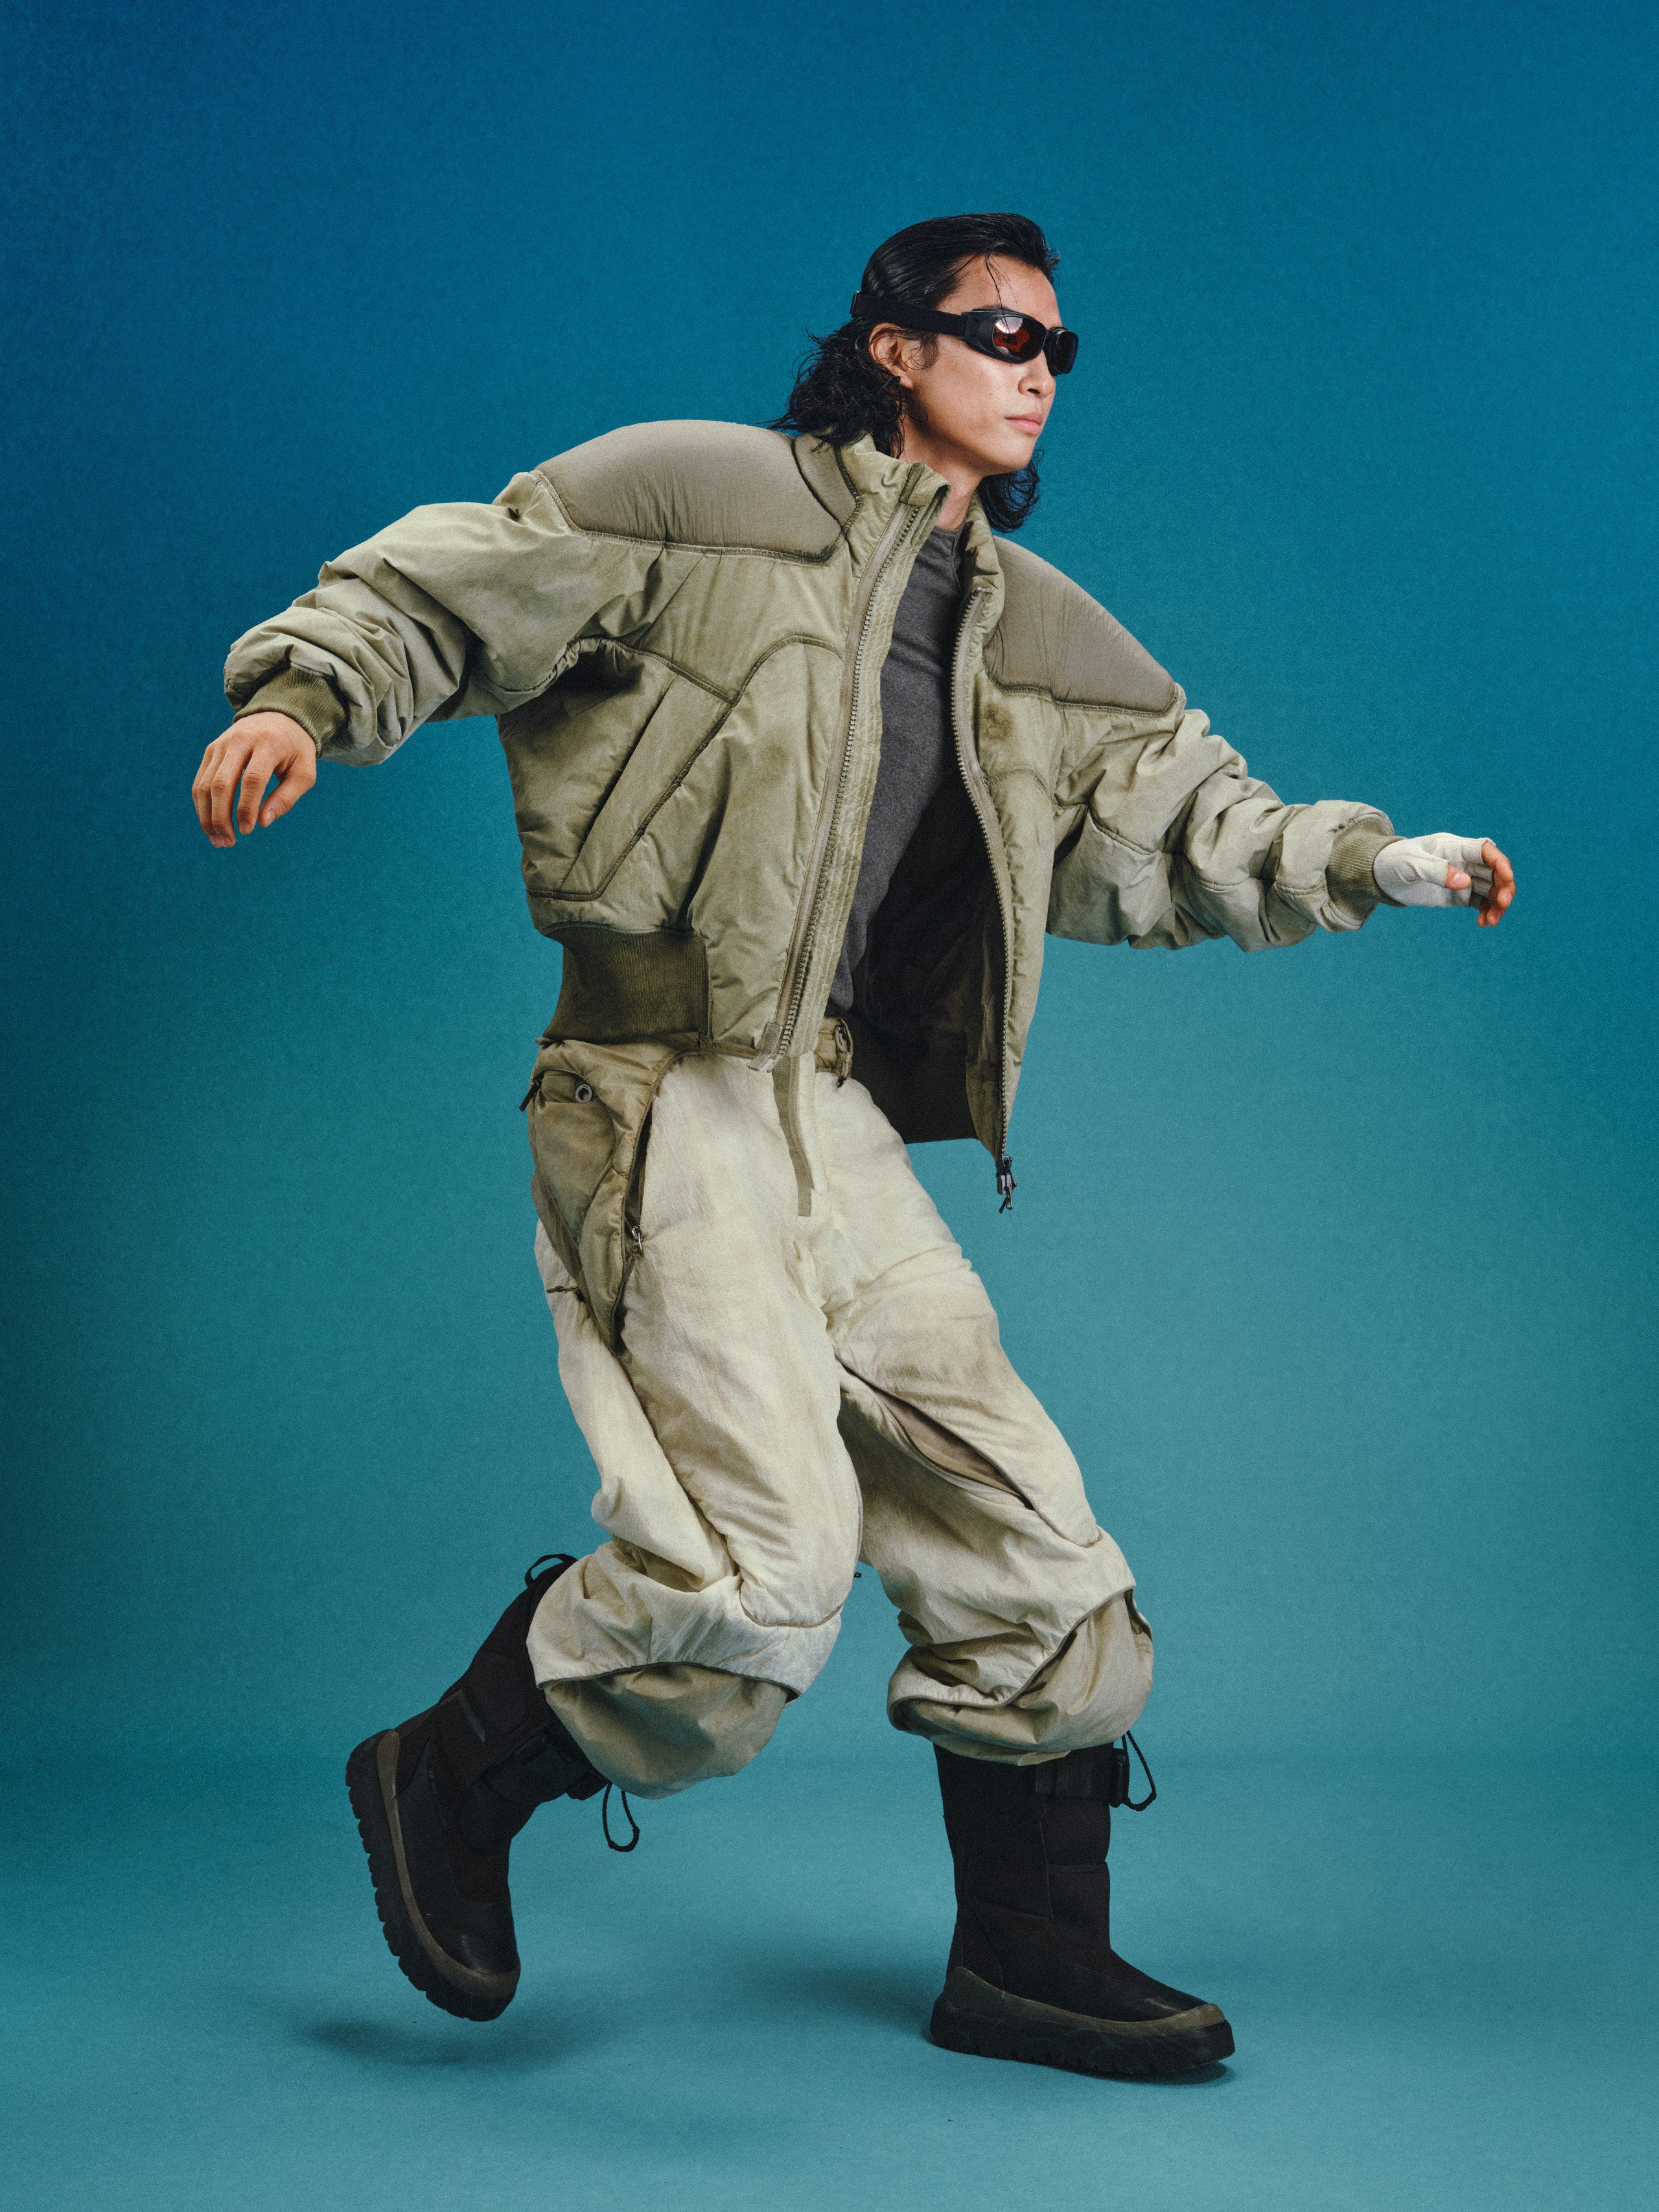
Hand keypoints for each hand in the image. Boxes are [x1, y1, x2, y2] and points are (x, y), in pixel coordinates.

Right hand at [192, 712, 316, 846]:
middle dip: (221, 817)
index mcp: (269, 744)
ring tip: (217, 840)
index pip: (252, 779)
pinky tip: (210, 824)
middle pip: (221, 783)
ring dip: (207, 816)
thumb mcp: (304, 773)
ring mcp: (221, 744)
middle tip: (227, 843)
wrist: (278, 716)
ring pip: (205, 784)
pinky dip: (202, 805)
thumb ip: (287, 798)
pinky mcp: (211, 750)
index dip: (246, 807)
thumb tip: (263, 822)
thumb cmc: (295, 751)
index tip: (247, 831)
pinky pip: (200, 780)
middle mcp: (240, 740)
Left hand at [1374, 833, 1515, 927]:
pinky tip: (1483, 923)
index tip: (1507, 879)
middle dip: (1503, 887)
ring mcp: (1462, 878)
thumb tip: (1465, 883)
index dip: (1500, 862)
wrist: (1380, 876)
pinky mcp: (1458, 895)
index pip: (1485, 850)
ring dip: (1497, 904)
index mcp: (1453, 847)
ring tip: (1492, 921)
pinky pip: (1479, 902)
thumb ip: (1437, 871)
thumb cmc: (1393, 862)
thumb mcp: (1411, 864)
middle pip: (1494, 871)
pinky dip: (1486, 911)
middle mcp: (1463, 861)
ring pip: (1490, 889)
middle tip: (1502, 905)